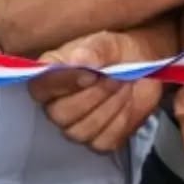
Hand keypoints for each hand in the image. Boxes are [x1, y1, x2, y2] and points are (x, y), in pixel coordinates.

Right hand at [30, 31, 163, 153]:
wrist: (144, 66)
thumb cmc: (118, 51)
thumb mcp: (109, 43)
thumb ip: (94, 50)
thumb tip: (76, 61)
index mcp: (50, 74)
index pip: (39, 87)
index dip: (62, 84)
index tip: (90, 74)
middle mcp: (56, 103)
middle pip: (60, 114)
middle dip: (92, 96)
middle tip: (114, 78)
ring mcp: (76, 125)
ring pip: (82, 130)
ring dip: (109, 106)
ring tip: (123, 85)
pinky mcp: (98, 140)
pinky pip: (104, 140)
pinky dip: (121, 121)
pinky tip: (126, 102)